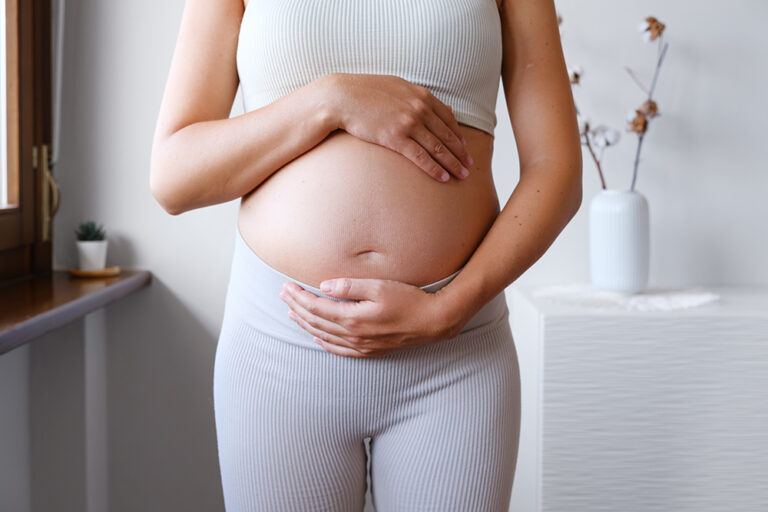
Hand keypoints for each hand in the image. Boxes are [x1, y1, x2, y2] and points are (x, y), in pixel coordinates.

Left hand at [278, 277, 466, 357]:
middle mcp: (353, 335)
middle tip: (283, 296)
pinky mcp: (370, 350)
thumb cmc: (408, 300)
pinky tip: (317, 338)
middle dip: (297, 308)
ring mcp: (361, 345)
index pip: (316, 307)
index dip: (299, 297)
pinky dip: (324, 343)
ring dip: (305, 324)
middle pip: (316, 322)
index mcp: (352, 317)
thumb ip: (349, 286)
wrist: (432, 321)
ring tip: (292, 315)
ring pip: (324, 336)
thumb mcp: (379, 286)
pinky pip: (340, 350)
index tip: (287, 287)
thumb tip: (324, 286)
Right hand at [323, 72, 473, 182]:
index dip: (458, 135)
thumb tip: (436, 104)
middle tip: (470, 166)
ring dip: (453, 163)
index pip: (447, 118)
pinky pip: (421, 157)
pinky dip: (434, 168)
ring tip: (462, 176)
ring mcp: (408, 123)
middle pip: (447, 135)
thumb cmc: (365, 92)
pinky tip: (443, 177)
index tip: (464, 147)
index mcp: (420, 95)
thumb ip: (417, 96)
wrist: (341, 97)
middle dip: (460, 153)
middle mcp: (419, 108)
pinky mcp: (395, 138)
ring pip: (438, 148)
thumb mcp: (396, 87)